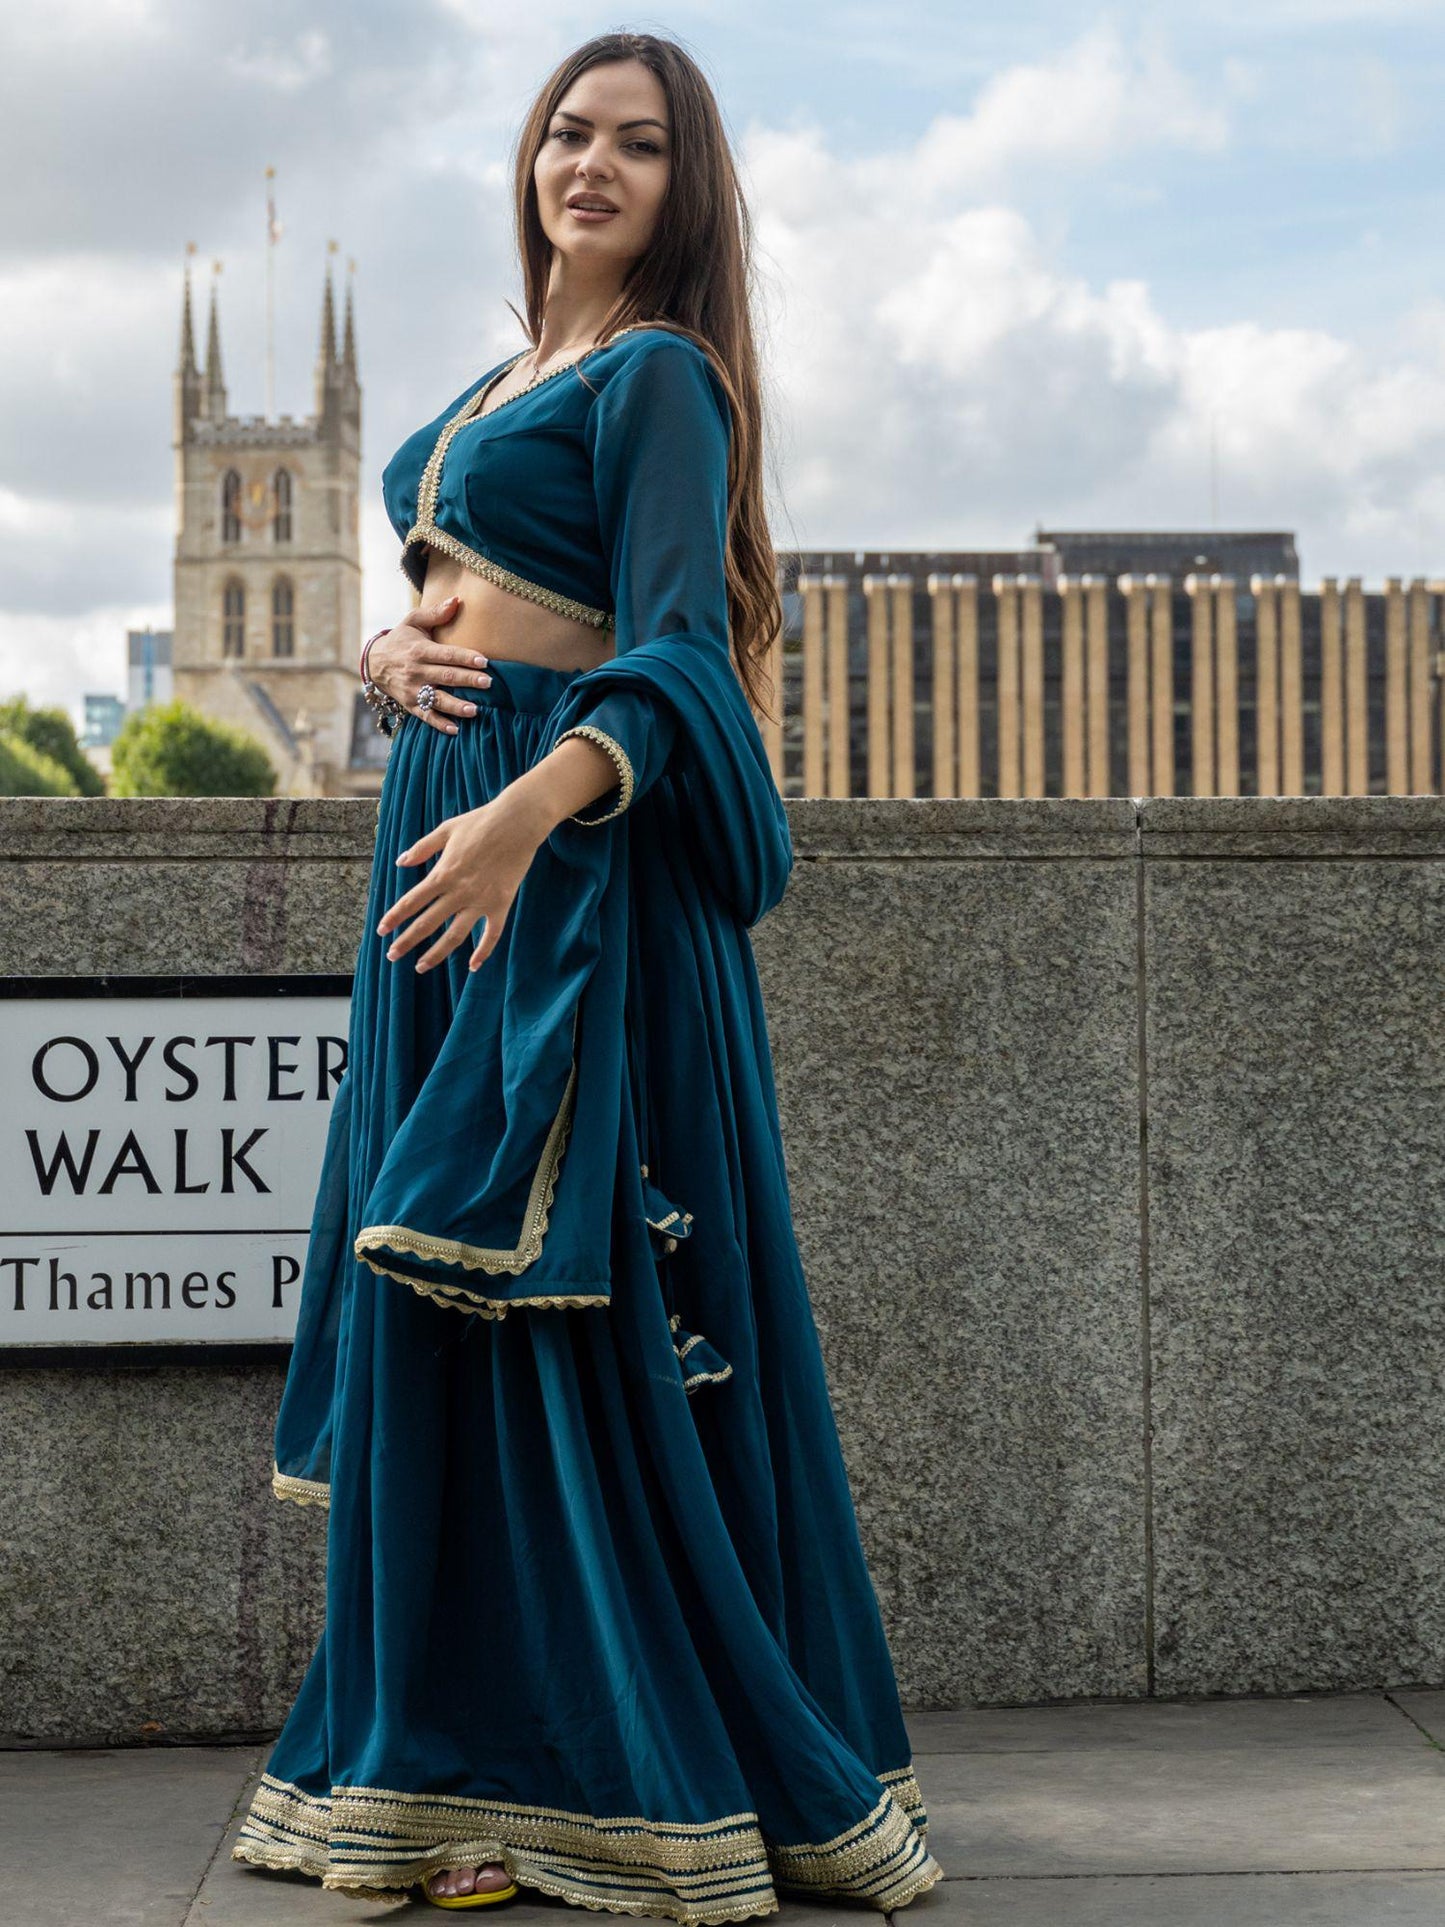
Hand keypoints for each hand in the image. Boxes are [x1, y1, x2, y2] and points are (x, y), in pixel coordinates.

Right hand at [369, 596, 492, 734]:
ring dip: (456, 706)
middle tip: (488, 683)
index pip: (446, 654)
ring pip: (437, 699)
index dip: (465, 657)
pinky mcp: (410, 705)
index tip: (484, 661)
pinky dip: (439, 724)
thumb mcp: (413, 621)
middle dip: (468, 680)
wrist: (374, 662)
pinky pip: (426, 716)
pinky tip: (455, 730)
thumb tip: (457, 600)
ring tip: (475, 710)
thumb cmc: (401, 639)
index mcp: (420, 650)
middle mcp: (416, 671)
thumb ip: (435, 613)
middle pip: (446, 677)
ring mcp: (412, 690)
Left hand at [377, 791, 549, 974]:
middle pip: (427, 923)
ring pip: (455, 935)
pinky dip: (483, 952)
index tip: (381, 930)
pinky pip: (492, 934)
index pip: (412, 901)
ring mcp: (481, 901)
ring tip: (421, 966)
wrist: (518, 823)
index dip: (394, 917)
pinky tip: (472, 966)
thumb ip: (422, 848)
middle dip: (406, 941)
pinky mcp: (501, 904)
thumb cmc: (481, 822)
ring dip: (436, 953)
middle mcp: (459, 891)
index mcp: (443, 873)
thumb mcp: (446, 830)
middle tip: (392, 955)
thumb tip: (400, 863)